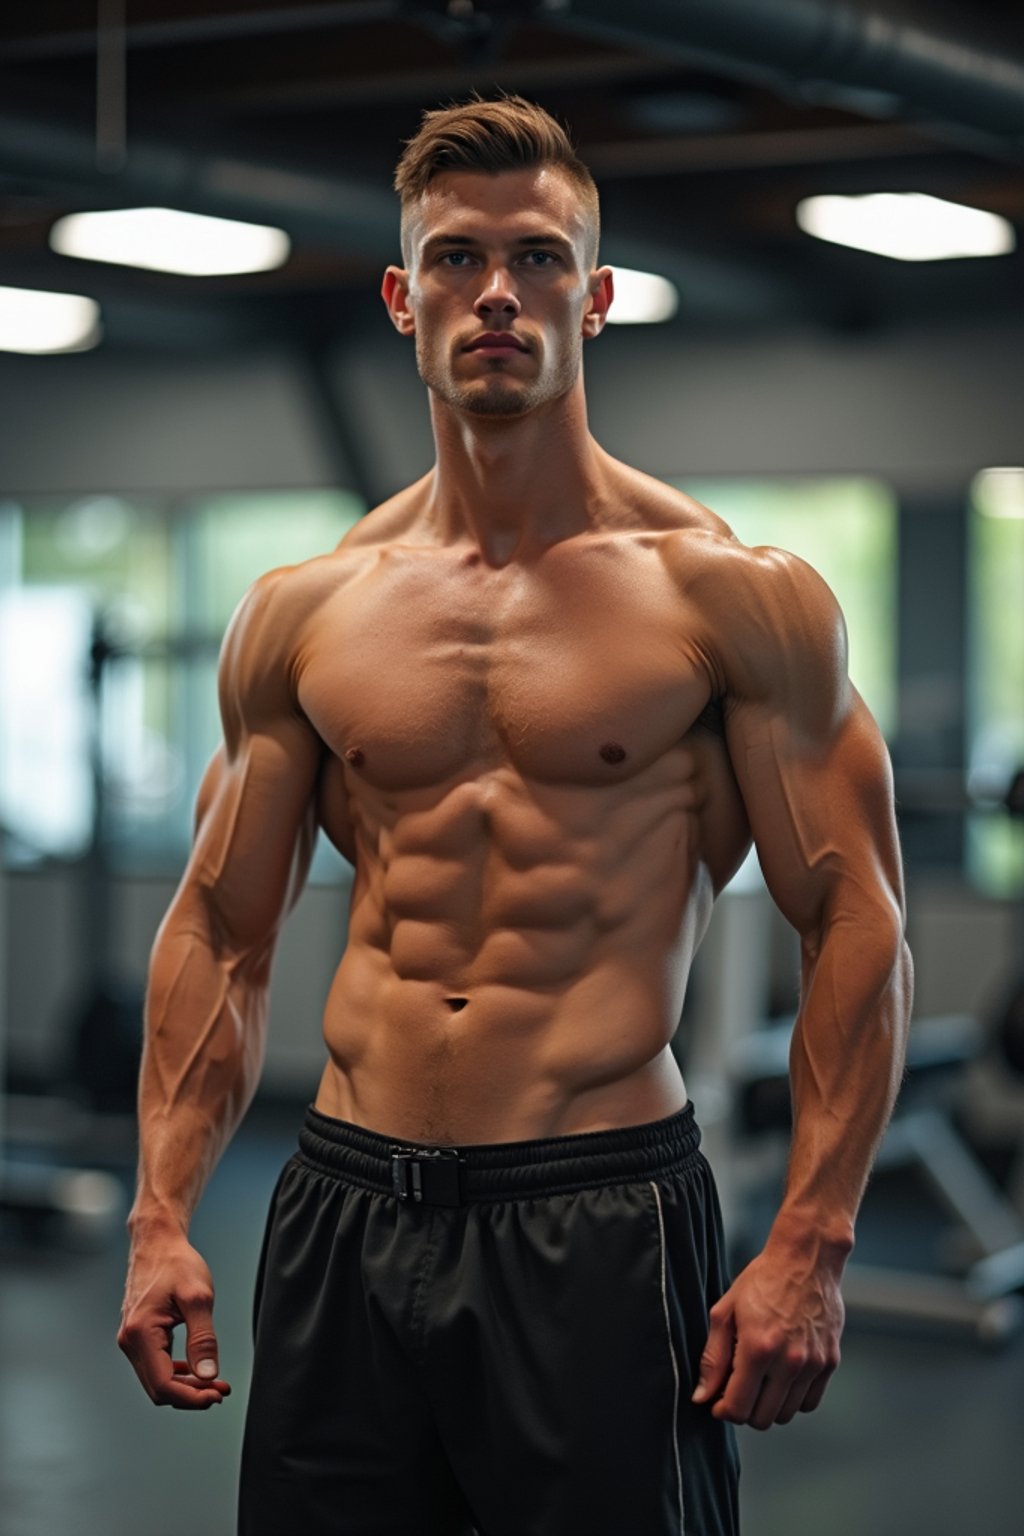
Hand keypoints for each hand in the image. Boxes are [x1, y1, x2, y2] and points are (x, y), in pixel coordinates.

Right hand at [118, 1230, 230, 1408]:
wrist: (157, 1242)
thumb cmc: (176, 1262)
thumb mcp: (198, 1297)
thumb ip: (203, 1338)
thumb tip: (208, 1375)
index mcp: (141, 1333)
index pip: (164, 1385)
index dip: (192, 1397)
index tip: (218, 1393)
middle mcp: (129, 1341)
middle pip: (159, 1389)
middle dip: (191, 1396)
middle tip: (221, 1390)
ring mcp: (131, 1339)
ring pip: (157, 1380)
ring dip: (186, 1387)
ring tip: (214, 1382)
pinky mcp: (138, 1335)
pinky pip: (155, 1365)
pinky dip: (177, 1373)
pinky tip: (197, 1370)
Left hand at [691, 1242, 842, 1429]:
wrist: (806, 1259)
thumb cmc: (762, 1280)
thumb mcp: (726, 1311)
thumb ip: (713, 1358)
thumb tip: (702, 1396)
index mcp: (757, 1348)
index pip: (738, 1408)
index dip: (723, 1410)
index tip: (718, 1400)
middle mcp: (788, 1362)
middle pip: (762, 1419)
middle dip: (743, 1409)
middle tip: (737, 1388)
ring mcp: (813, 1364)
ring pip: (786, 1414)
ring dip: (768, 1405)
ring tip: (760, 1379)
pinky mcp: (830, 1362)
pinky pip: (809, 1402)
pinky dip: (792, 1399)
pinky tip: (781, 1377)